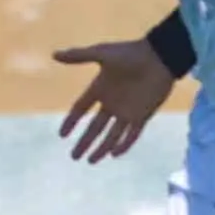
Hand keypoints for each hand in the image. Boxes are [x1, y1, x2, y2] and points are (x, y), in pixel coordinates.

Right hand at [53, 40, 174, 162]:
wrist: (160, 57)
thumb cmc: (130, 53)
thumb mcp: (102, 53)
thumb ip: (79, 56)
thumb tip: (54, 54)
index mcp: (100, 88)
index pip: (81, 108)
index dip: (71, 121)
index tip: (62, 134)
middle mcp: (111, 103)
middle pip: (95, 127)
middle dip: (85, 142)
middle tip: (74, 156)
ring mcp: (127, 111)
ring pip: (112, 135)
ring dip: (102, 148)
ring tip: (91, 161)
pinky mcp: (142, 115)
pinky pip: (132, 134)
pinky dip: (124, 144)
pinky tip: (114, 154)